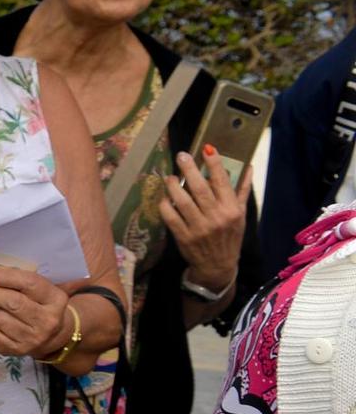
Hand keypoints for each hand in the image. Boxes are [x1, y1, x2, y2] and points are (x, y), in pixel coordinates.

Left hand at [0, 266, 68, 357]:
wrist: (54, 336)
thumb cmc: (42, 306)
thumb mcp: (41, 289)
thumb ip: (19, 279)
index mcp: (55, 299)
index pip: (28, 283)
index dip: (3, 276)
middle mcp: (46, 320)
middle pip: (11, 302)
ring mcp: (32, 338)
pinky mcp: (17, 351)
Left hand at [161, 146, 250, 295]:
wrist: (218, 266)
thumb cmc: (230, 236)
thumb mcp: (241, 214)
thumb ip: (242, 190)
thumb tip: (248, 166)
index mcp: (232, 209)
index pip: (222, 181)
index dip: (214, 163)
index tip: (206, 148)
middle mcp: (216, 217)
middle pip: (200, 188)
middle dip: (189, 169)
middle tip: (181, 156)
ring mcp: (199, 228)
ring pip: (182, 201)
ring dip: (173, 185)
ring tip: (170, 177)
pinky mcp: (183, 237)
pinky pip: (170, 216)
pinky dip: (165, 204)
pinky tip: (165, 196)